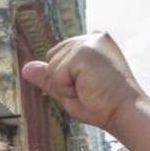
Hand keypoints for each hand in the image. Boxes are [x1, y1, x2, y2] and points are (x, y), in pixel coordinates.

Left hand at [21, 33, 149, 129]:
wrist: (124, 112)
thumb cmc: (103, 105)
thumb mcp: (70, 89)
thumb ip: (49, 77)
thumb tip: (25, 68)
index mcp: (94, 42)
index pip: (59, 56)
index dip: (66, 78)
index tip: (90, 87)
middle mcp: (92, 37)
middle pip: (52, 58)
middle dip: (63, 80)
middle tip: (89, 89)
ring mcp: (88, 42)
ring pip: (52, 67)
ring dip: (66, 85)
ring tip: (90, 89)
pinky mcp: (84, 52)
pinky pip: (56, 73)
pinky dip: (67, 87)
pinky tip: (88, 88)